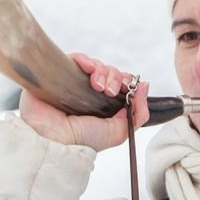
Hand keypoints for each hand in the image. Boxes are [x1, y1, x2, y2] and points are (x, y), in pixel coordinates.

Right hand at [17, 53, 149, 151]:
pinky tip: (88, 69)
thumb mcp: (119, 132)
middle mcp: (90, 94)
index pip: (120, 85)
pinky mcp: (60, 74)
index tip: (129, 88)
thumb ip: (138, 114)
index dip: (127, 82)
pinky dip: (86, 60)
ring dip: (102, 71)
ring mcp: (75, 83)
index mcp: (104, 106)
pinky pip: (77, 59)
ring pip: (96, 66)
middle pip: (110, 73)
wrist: (54, 139)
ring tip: (97, 85)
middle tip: (110, 91)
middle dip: (115, 78)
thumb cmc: (81, 140)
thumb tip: (145, 87)